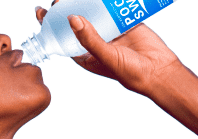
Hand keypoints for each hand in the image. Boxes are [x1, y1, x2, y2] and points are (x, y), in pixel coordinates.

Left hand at [36, 1, 183, 95]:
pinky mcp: (123, 20)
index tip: (40, 11)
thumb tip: (72, 18)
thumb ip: (89, 38)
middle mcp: (93, 40)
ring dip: (84, 0)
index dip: (50, 24)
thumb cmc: (129, 72)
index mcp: (83, 54)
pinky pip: (112, 6)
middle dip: (65, 7)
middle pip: (75, 20)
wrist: (158, 70)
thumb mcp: (104, 56)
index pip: (61, 37)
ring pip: (92, 10)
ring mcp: (108, 29)